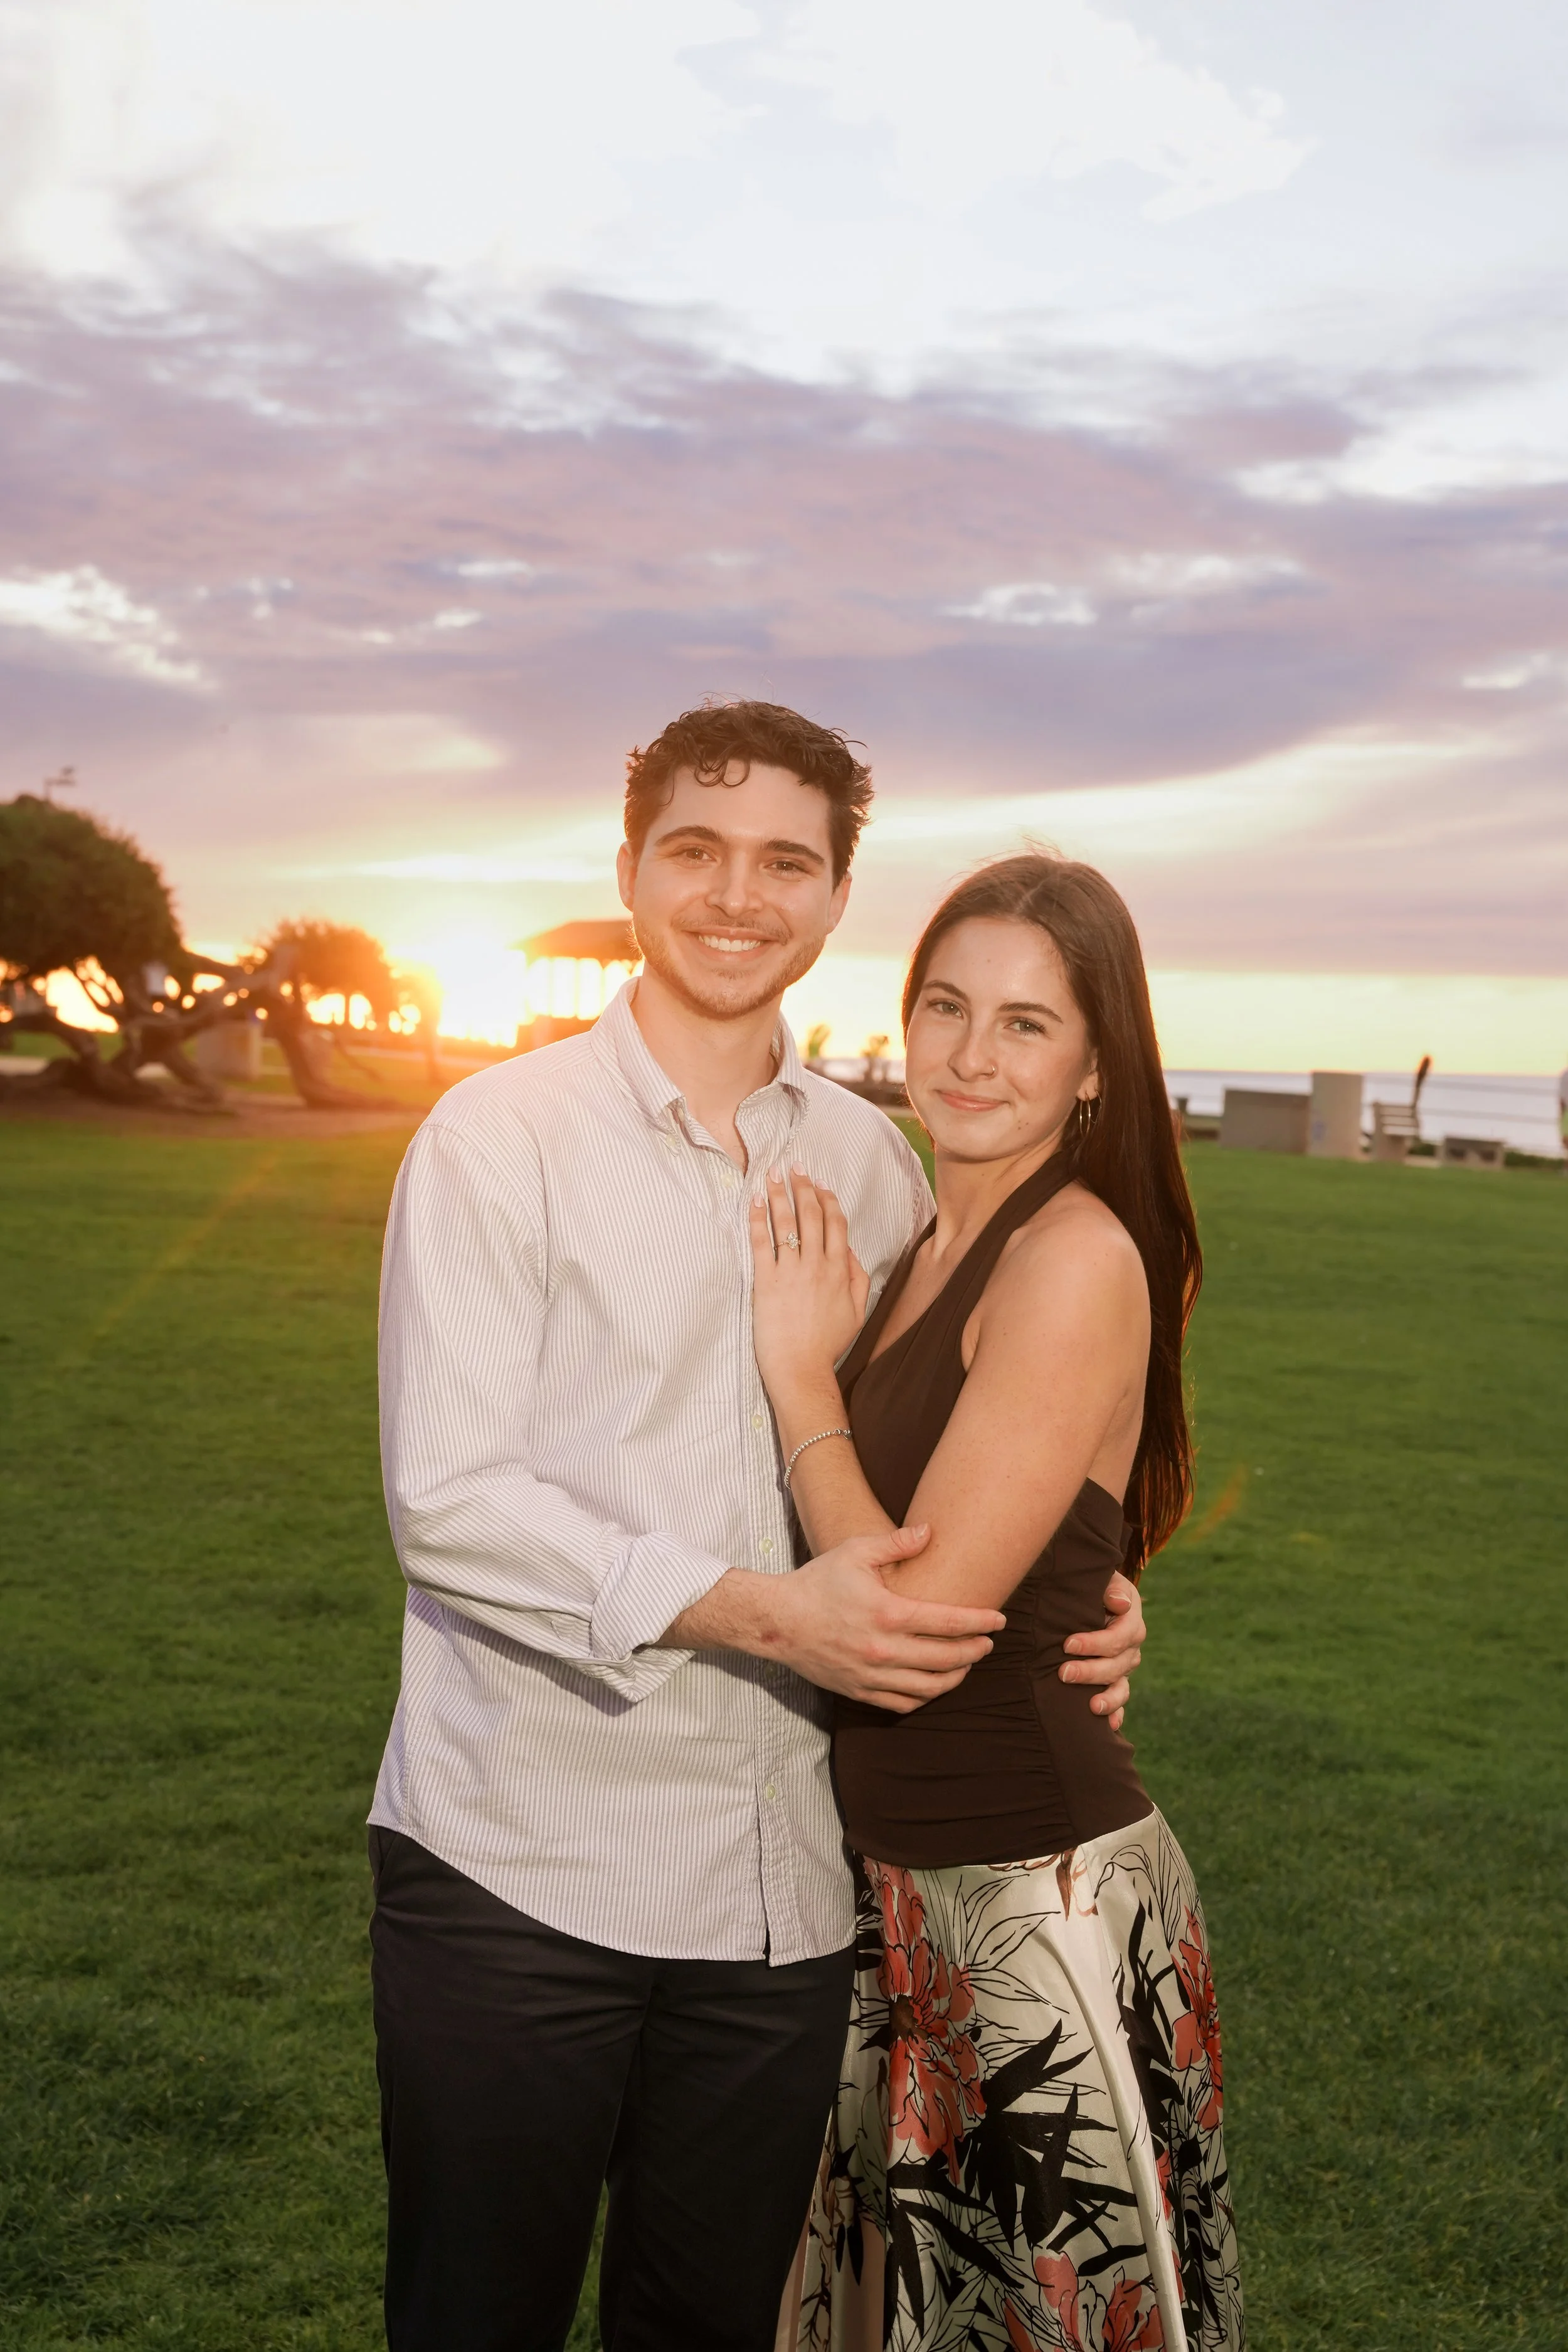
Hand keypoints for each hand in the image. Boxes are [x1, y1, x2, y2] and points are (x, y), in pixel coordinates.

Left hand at [748, 1165, 870, 1404]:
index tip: (820, 1183)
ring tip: (773, 1174)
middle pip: (811, 1216)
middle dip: (803, 1187)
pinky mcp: (766, 1282)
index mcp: (840, 1271)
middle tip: (795, 1167)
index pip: (836, 1224)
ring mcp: (791, 1272)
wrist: (801, 1370)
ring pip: (787, 1223)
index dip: (827, 1199)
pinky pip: (761, 1243)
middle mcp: (817, 1265)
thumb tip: (851, 1252)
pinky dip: (758, 1219)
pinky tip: (754, 1201)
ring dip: (780, 1195)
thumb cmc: (828, 1345)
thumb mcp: (856, 1313)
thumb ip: (857, 1279)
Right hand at [764, 1523, 1005, 1712]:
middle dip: (975, 1650)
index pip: (949, 1622)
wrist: (777, 1621)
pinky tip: (934, 1684)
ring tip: (967, 1664)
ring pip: (929, 1687)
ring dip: (956, 1677)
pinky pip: (903, 1703)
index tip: (999, 1620)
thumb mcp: (855, 1552)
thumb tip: (931, 1531)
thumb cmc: (817, 1582)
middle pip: (947, 1658)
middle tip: (988, 1642)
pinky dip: (925, 1697)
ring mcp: (872, 1674)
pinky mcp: (860, 1690)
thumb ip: (896, 1543)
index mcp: (889, 1613)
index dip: (980, 1622)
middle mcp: (884, 1649)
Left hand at [1058, 1568, 1144, 1730]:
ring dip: (1109, 1699)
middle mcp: (1131, 1647)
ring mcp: (1124, 1667)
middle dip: (1091, 1671)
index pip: (1119, 1636)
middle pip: (1117, 1665)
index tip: (1067, 1645)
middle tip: (1064, 1674)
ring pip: (1121, 1687)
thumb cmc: (1091, 1587)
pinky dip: (1116, 1714)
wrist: (1089, 1598)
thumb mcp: (1102, 1579)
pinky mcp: (1115, 1682)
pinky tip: (1109, 1726)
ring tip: (1093, 1707)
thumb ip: (1110, 1588)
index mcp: (1130, 1621)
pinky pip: (1119, 1701)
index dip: (1095, 1643)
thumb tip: (1120, 1604)